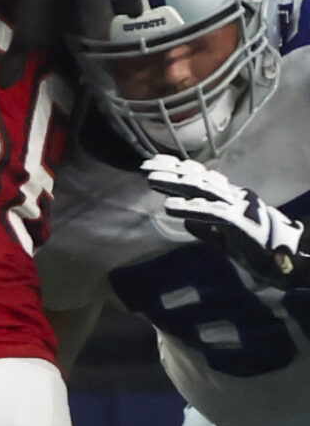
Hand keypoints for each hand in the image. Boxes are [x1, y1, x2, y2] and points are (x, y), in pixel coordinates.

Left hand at [143, 154, 308, 283]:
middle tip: (145, 165)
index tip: (154, 163)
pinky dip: (190, 209)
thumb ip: (204, 228)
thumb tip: (185, 220)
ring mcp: (238, 207)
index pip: (201, 179)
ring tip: (151, 179)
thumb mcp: (222, 238)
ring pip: (203, 191)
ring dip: (175, 184)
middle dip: (171, 171)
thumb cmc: (253, 248)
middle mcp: (234, 197)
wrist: (280, 263)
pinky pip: (212, 213)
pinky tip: (169, 207)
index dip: (178, 169)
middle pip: (198, 180)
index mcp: (230, 199)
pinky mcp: (240, 222)